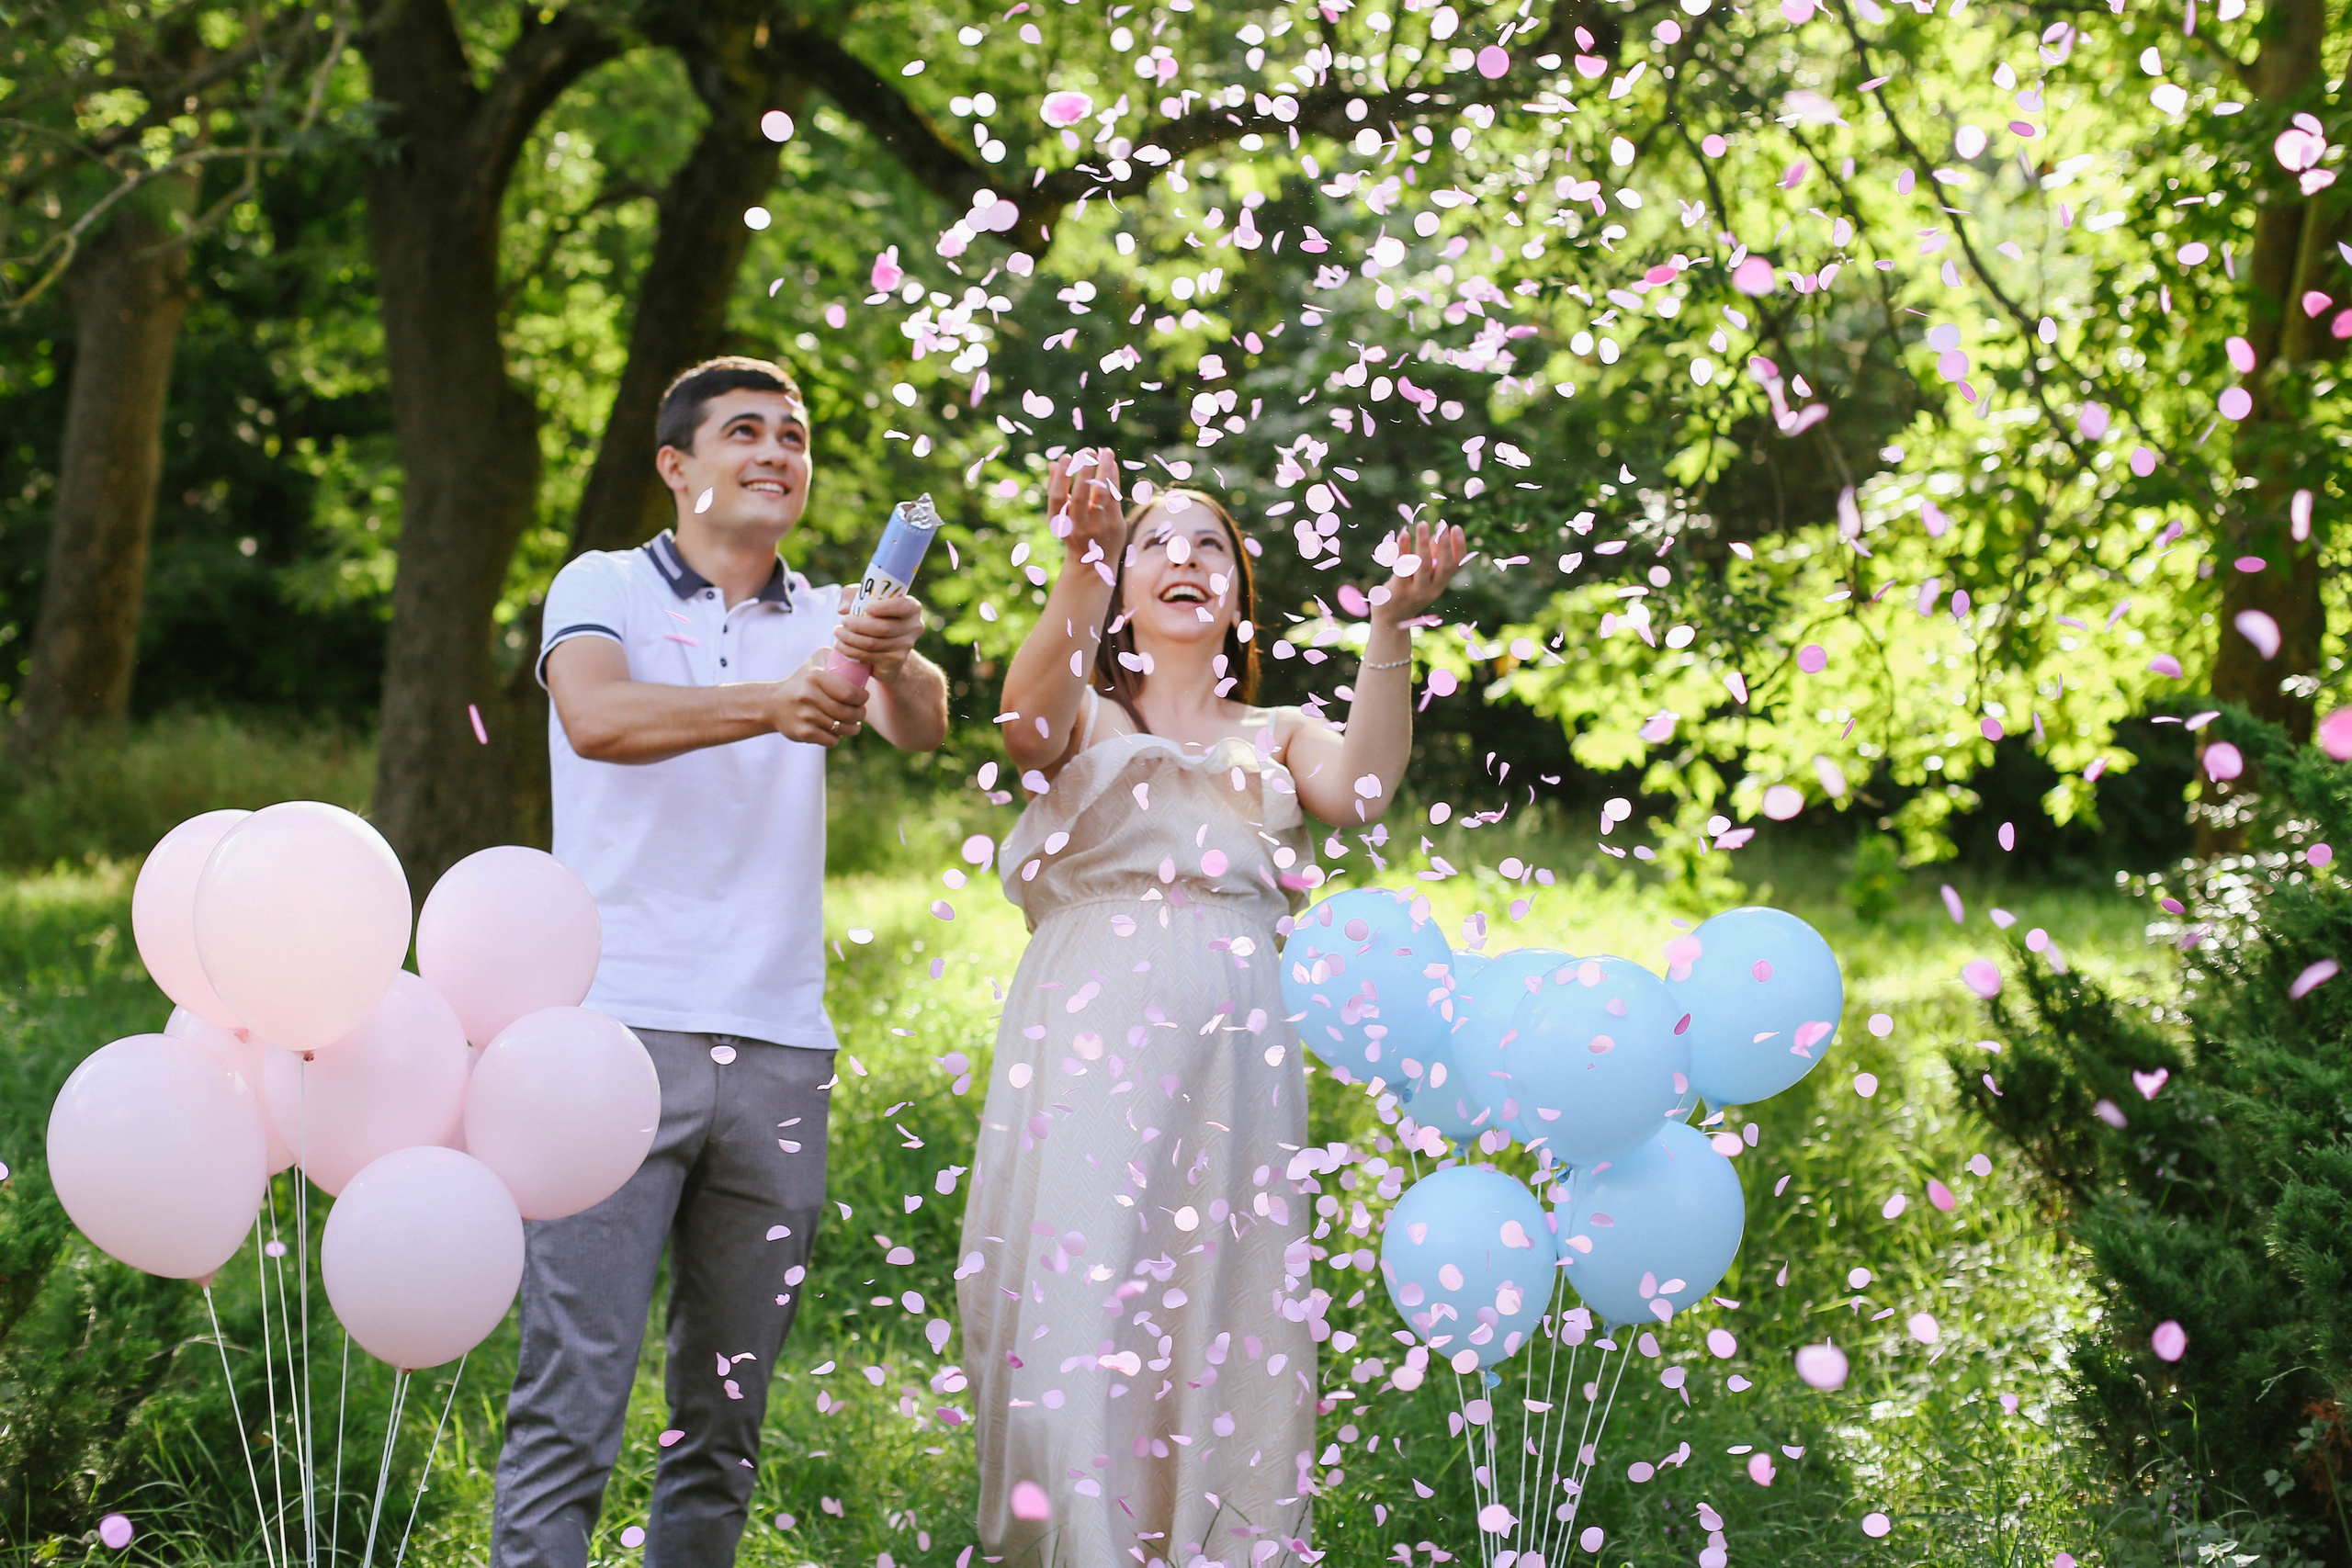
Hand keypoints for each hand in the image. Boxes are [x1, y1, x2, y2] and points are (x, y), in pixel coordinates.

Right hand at [772, 649, 869, 746]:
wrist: (773, 704)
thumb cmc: (803, 682)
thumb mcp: (815, 661)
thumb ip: (836, 656)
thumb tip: (861, 657)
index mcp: (815, 677)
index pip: (850, 692)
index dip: (862, 698)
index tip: (863, 698)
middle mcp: (808, 696)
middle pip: (848, 713)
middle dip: (860, 714)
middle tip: (860, 712)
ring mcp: (805, 716)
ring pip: (841, 728)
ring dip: (852, 728)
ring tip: (853, 724)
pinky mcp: (802, 733)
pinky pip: (831, 741)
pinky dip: (837, 738)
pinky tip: (836, 732)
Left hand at [835, 592, 925, 684]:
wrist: (885, 646)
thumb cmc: (874, 615)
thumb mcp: (863, 598)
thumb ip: (852, 595)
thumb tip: (843, 609)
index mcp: (911, 607)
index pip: (903, 606)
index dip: (885, 608)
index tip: (867, 609)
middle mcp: (914, 627)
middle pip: (884, 628)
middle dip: (859, 625)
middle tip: (843, 622)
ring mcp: (906, 647)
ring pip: (874, 644)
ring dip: (850, 639)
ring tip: (837, 633)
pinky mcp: (895, 663)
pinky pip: (870, 656)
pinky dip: (851, 651)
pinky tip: (841, 646)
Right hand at [1045, 446, 1126, 563]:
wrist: (1094, 563)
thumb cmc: (1075, 532)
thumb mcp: (1062, 516)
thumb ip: (1057, 490)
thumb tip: (1054, 463)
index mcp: (1062, 523)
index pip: (1057, 499)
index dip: (1059, 478)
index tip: (1064, 457)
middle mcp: (1079, 526)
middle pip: (1080, 495)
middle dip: (1083, 470)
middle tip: (1087, 450)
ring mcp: (1098, 526)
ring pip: (1101, 494)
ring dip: (1104, 470)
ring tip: (1105, 451)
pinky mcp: (1115, 524)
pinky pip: (1114, 497)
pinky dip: (1113, 479)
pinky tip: (1112, 464)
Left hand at [1371, 521, 1468, 625]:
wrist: (1390, 621)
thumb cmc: (1408, 592)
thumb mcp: (1423, 577)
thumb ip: (1430, 558)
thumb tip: (1437, 534)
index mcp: (1441, 584)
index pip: (1456, 565)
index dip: (1459, 546)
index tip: (1456, 527)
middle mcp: (1432, 589)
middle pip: (1443, 566)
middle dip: (1444, 544)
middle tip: (1443, 523)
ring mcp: (1415, 591)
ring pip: (1423, 566)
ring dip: (1423, 543)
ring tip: (1423, 524)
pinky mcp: (1398, 590)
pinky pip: (1402, 568)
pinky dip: (1404, 549)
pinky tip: (1404, 533)